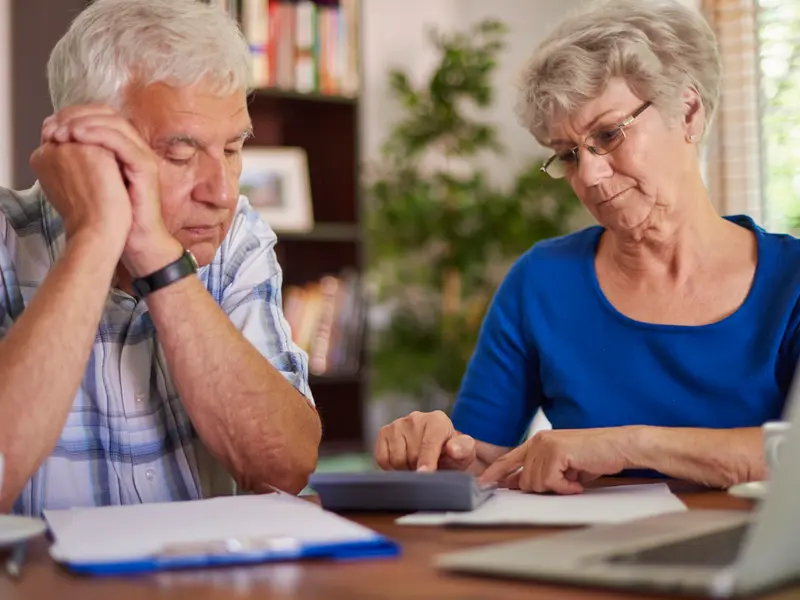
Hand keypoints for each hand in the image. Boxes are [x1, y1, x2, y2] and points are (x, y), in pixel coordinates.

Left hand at [42, 105, 180, 275]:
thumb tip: (57, 144)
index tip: (51, 124)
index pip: (103, 117)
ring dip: (84, 122)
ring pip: (115, 124)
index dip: (76, 115)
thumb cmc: (117, 217)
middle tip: (54, 124)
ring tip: (62, 130)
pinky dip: (97, 135)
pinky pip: (121, 142)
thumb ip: (83, 160)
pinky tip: (77, 136)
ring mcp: (144, 157)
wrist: (138, 240)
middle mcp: (138, 149)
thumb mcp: (95, 181)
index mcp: (126, 150)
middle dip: (78, 115)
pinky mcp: (146, 168)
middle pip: (109, 115)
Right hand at [374, 410, 476, 471]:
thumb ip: (463, 449)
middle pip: (412, 455)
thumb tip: (452, 449)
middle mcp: (416, 418)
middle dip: (419, 468)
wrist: (437, 450)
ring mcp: (397, 424)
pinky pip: (382, 458)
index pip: (429, 443)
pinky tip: (403, 463)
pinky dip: (391, 467)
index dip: (427, 461)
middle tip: (428, 469)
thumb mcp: (465, 453)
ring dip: (405, 469)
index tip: (425, 474)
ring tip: (416, 464)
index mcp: (437, 420)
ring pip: (396, 459)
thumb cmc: (451, 453)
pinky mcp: (384, 432)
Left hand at [479, 428, 635, 493]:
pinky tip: (578, 481)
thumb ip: (542, 472)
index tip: (482, 484)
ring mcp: (545, 445)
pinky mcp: (556, 452)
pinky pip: (551, 483)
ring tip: (574, 478)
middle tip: (566, 482)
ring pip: (536, 484)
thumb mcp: (563, 466)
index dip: (494, 473)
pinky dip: (566, 488)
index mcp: (537, 442)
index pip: (508, 459)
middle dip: (545, 489)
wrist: (619, 446)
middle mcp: (537, 441)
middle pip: (524, 481)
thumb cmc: (595, 456)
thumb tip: (520, 485)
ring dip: (558, 488)